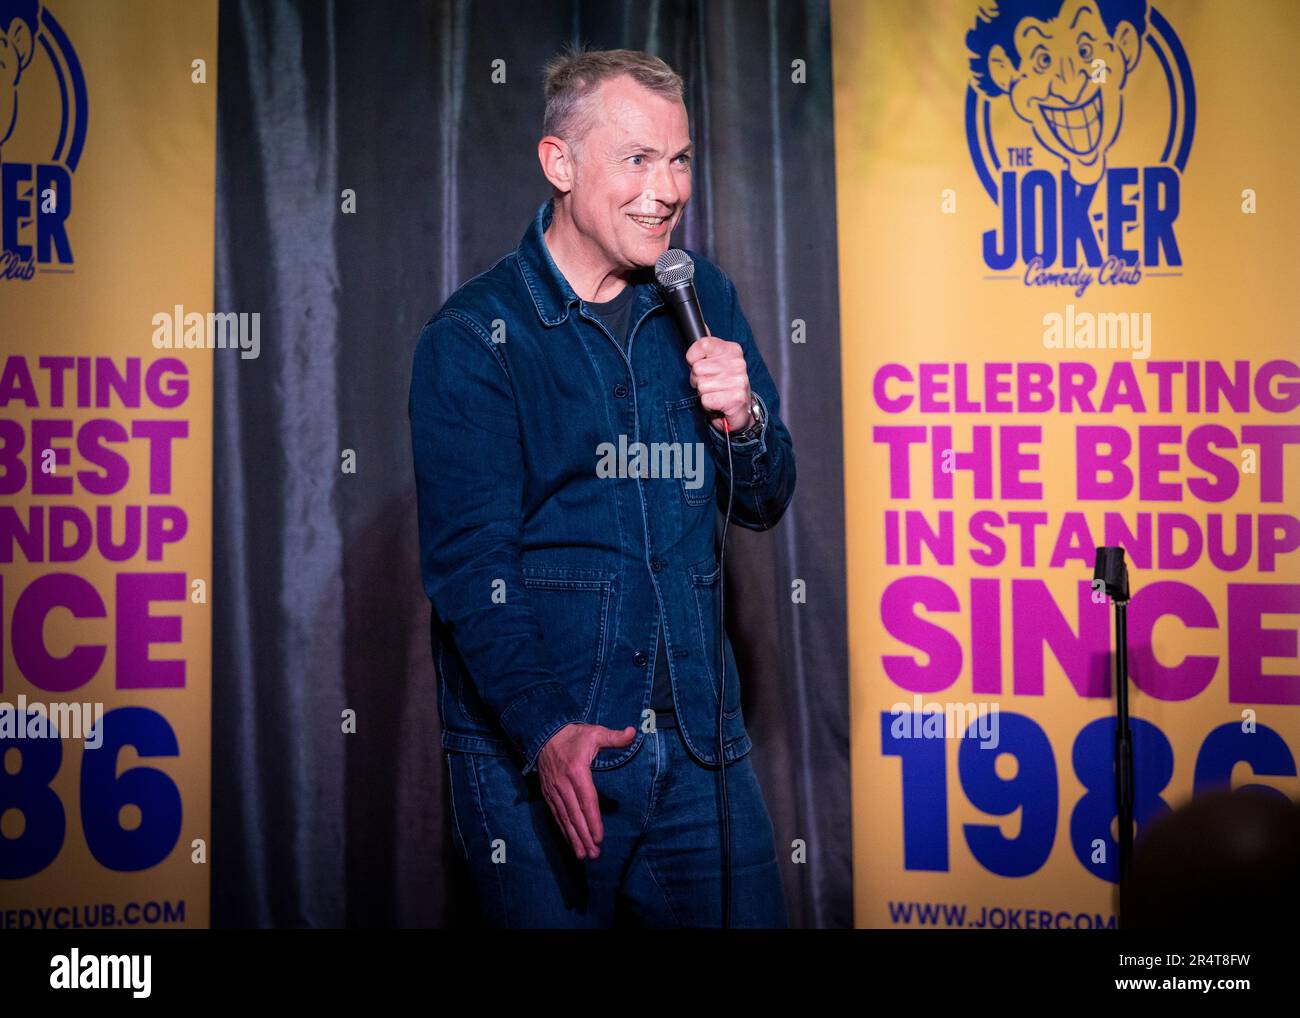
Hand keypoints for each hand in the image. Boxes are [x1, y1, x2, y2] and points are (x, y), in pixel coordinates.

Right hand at [536, 722, 635, 858]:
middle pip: (575, 814)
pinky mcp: (548, 793)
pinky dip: (563, 829)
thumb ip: (614, 737)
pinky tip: (570, 841)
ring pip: (564, 818)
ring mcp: (554, 789)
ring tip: (582, 855)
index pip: (587, 800)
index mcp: (577, 771)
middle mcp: (563, 783)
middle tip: (594, 854)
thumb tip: (633, 732)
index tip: (599, 838)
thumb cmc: (574, 735)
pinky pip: (556, 814)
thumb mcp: (595, 733)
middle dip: (584, 836)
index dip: (593, 820)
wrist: (545, 733)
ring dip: (573, 837)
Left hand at [685, 335, 751, 433]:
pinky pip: (706, 400)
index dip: (693, 359)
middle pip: (697, 368)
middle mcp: (737, 363)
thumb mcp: (716, 362)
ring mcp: (738, 381)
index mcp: (732, 350)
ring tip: (716, 394)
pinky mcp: (736, 399)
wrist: (741, 410)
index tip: (702, 367)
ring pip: (701, 386)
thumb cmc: (724, 385)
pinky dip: (708, 405)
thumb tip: (702, 326)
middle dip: (698, 380)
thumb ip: (707, 347)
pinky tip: (718, 404)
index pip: (702, 344)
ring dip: (704, 394)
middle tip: (711, 385)